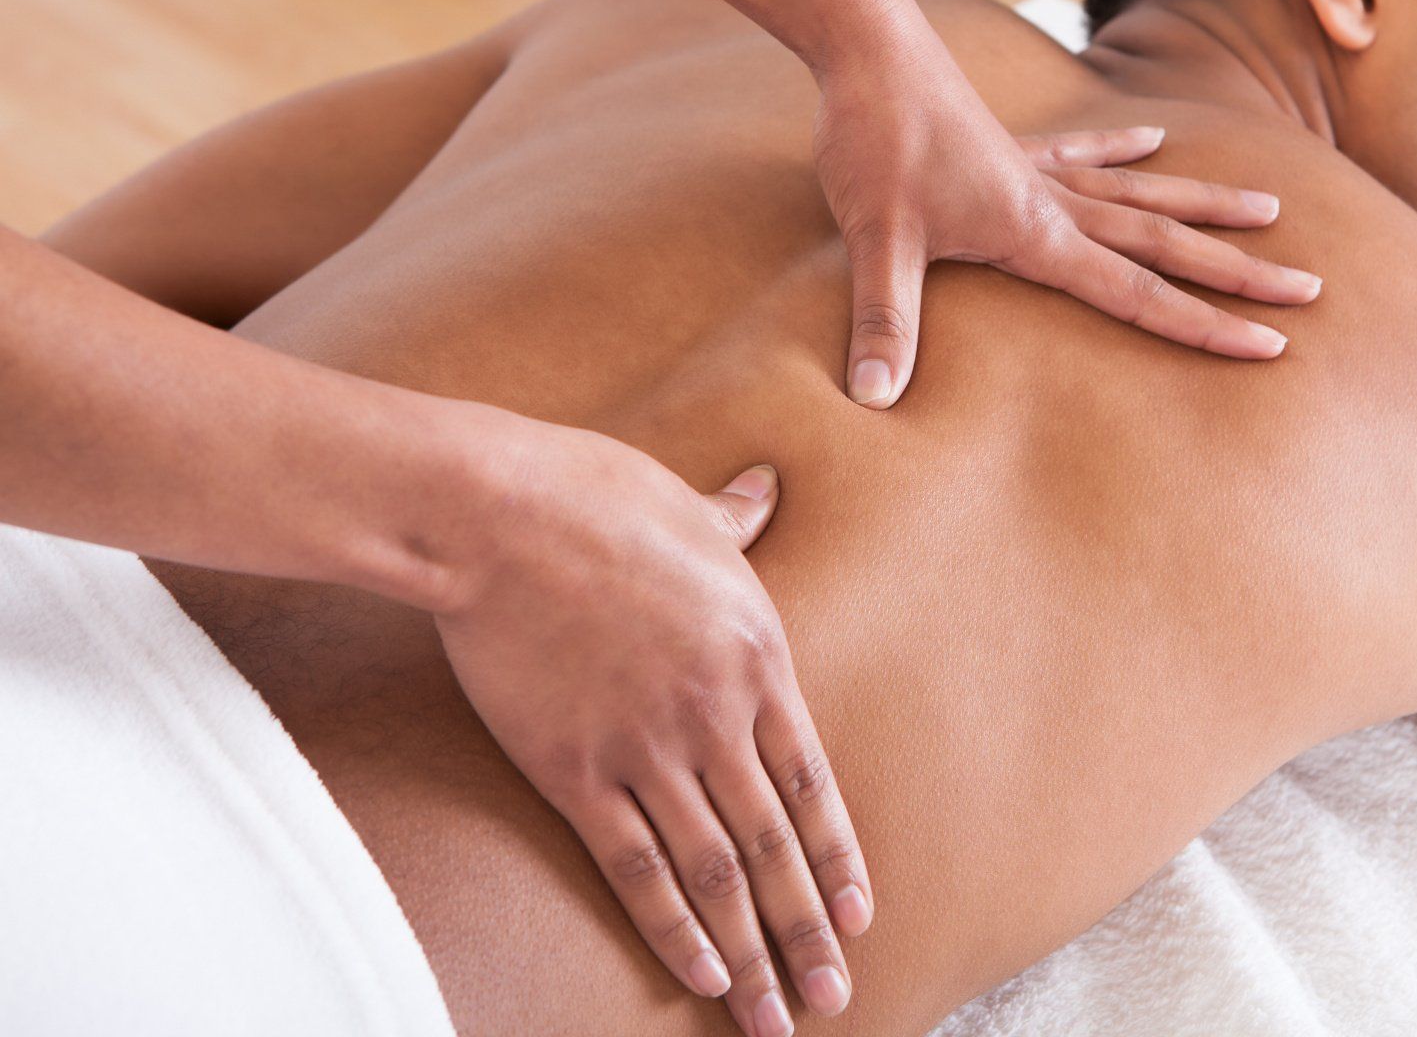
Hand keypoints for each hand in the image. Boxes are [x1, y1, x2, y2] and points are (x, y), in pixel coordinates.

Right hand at [427, 424, 869, 1036]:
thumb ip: (736, 520)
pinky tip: (700, 976)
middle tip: (832, 999)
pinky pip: (636, 868)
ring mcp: (646, 750)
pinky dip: (672, 929)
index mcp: (756, 659)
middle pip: (772, 846)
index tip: (858, 918)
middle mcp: (714, 718)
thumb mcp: (690, 507)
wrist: (500, 516)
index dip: (837, 859)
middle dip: (805, 932)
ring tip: (772, 1020)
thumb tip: (764, 489)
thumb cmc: (597, 497)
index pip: (811, 784)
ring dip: (749, 954)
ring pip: (714, 874)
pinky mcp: (574, 771)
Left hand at [810, 42, 1320, 407]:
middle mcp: (1053, 200)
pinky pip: (1083, 154)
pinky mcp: (1010, 145)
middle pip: (1164, 240)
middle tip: (1308, 286)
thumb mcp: (876, 240)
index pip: (1137, 291)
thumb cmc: (872, 142)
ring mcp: (1036, 168)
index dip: (1204, 325)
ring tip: (1268, 209)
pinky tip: (1156, 137)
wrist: (866, 44)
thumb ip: (885, 320)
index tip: (1269, 344)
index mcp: (1035, 230)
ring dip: (1204, 205)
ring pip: (1141, 193)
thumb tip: (873, 397)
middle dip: (1236, 271)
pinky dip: (1122, 148)